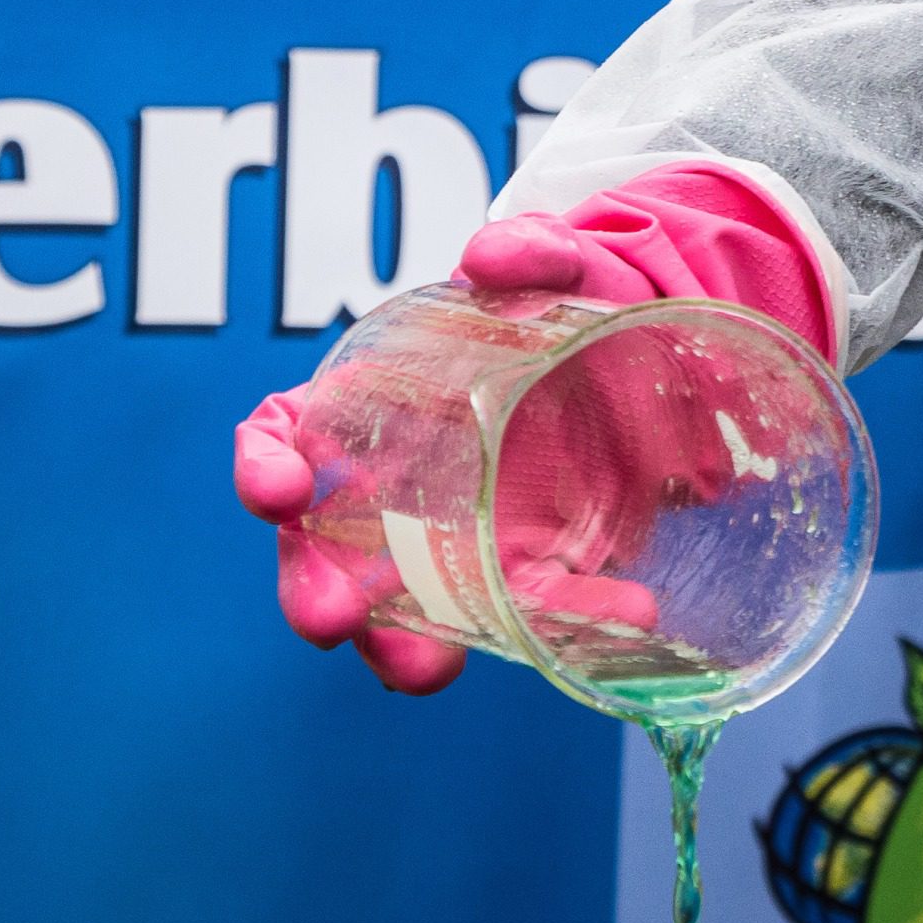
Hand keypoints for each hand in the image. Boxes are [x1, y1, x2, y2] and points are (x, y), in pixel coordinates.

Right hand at [232, 165, 834, 695]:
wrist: (659, 357)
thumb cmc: (576, 303)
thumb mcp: (568, 265)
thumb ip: (533, 250)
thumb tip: (488, 256)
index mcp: (377, 403)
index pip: (286, 433)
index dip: (263, 464)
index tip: (275, 492)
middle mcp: (399, 484)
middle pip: (321, 548)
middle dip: (311, 589)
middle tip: (328, 621)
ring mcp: (460, 538)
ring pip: (402, 609)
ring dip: (398, 647)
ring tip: (424, 672)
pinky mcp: (531, 570)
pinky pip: (531, 609)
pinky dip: (564, 620)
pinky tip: (622, 608)